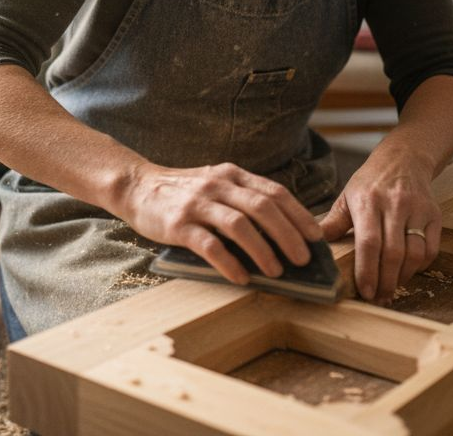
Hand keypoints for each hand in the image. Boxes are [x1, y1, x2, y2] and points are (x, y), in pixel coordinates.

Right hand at [117, 162, 323, 285]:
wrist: (136, 186)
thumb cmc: (182, 191)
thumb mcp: (216, 184)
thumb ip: (243, 198)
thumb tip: (280, 230)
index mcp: (232, 175)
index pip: (274, 192)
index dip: (299, 214)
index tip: (316, 236)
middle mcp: (218, 185)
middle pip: (262, 207)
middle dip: (288, 235)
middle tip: (304, 259)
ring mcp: (197, 204)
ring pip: (239, 225)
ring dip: (263, 250)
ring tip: (277, 271)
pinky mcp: (178, 224)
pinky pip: (209, 244)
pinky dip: (229, 262)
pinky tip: (242, 278)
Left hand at [319, 166, 441, 304]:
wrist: (404, 158)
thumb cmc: (371, 182)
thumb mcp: (347, 197)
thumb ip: (332, 223)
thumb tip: (311, 246)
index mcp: (368, 201)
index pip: (368, 242)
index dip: (367, 271)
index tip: (365, 292)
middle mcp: (395, 204)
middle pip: (393, 252)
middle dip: (386, 281)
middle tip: (378, 298)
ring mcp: (417, 209)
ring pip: (415, 253)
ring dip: (403, 277)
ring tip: (391, 288)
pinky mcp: (434, 215)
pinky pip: (430, 249)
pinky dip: (420, 266)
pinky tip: (407, 271)